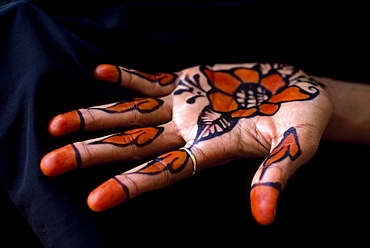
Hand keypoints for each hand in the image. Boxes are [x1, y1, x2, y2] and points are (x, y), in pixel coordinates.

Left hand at [40, 63, 332, 224]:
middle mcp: (189, 131)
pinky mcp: (191, 82)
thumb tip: (264, 217)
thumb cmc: (303, 123)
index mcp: (211, 149)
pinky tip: (101, 73)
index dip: (132, 186)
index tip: (95, 201)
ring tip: (55, 125)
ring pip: (132, 114)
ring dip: (95, 117)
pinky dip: (128, 78)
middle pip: (132, 145)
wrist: (300, 93)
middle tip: (48, 164)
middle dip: (92, 154)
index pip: (164, 172)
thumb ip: (276, 176)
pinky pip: (153, 81)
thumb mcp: (296, 148)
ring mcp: (186, 106)